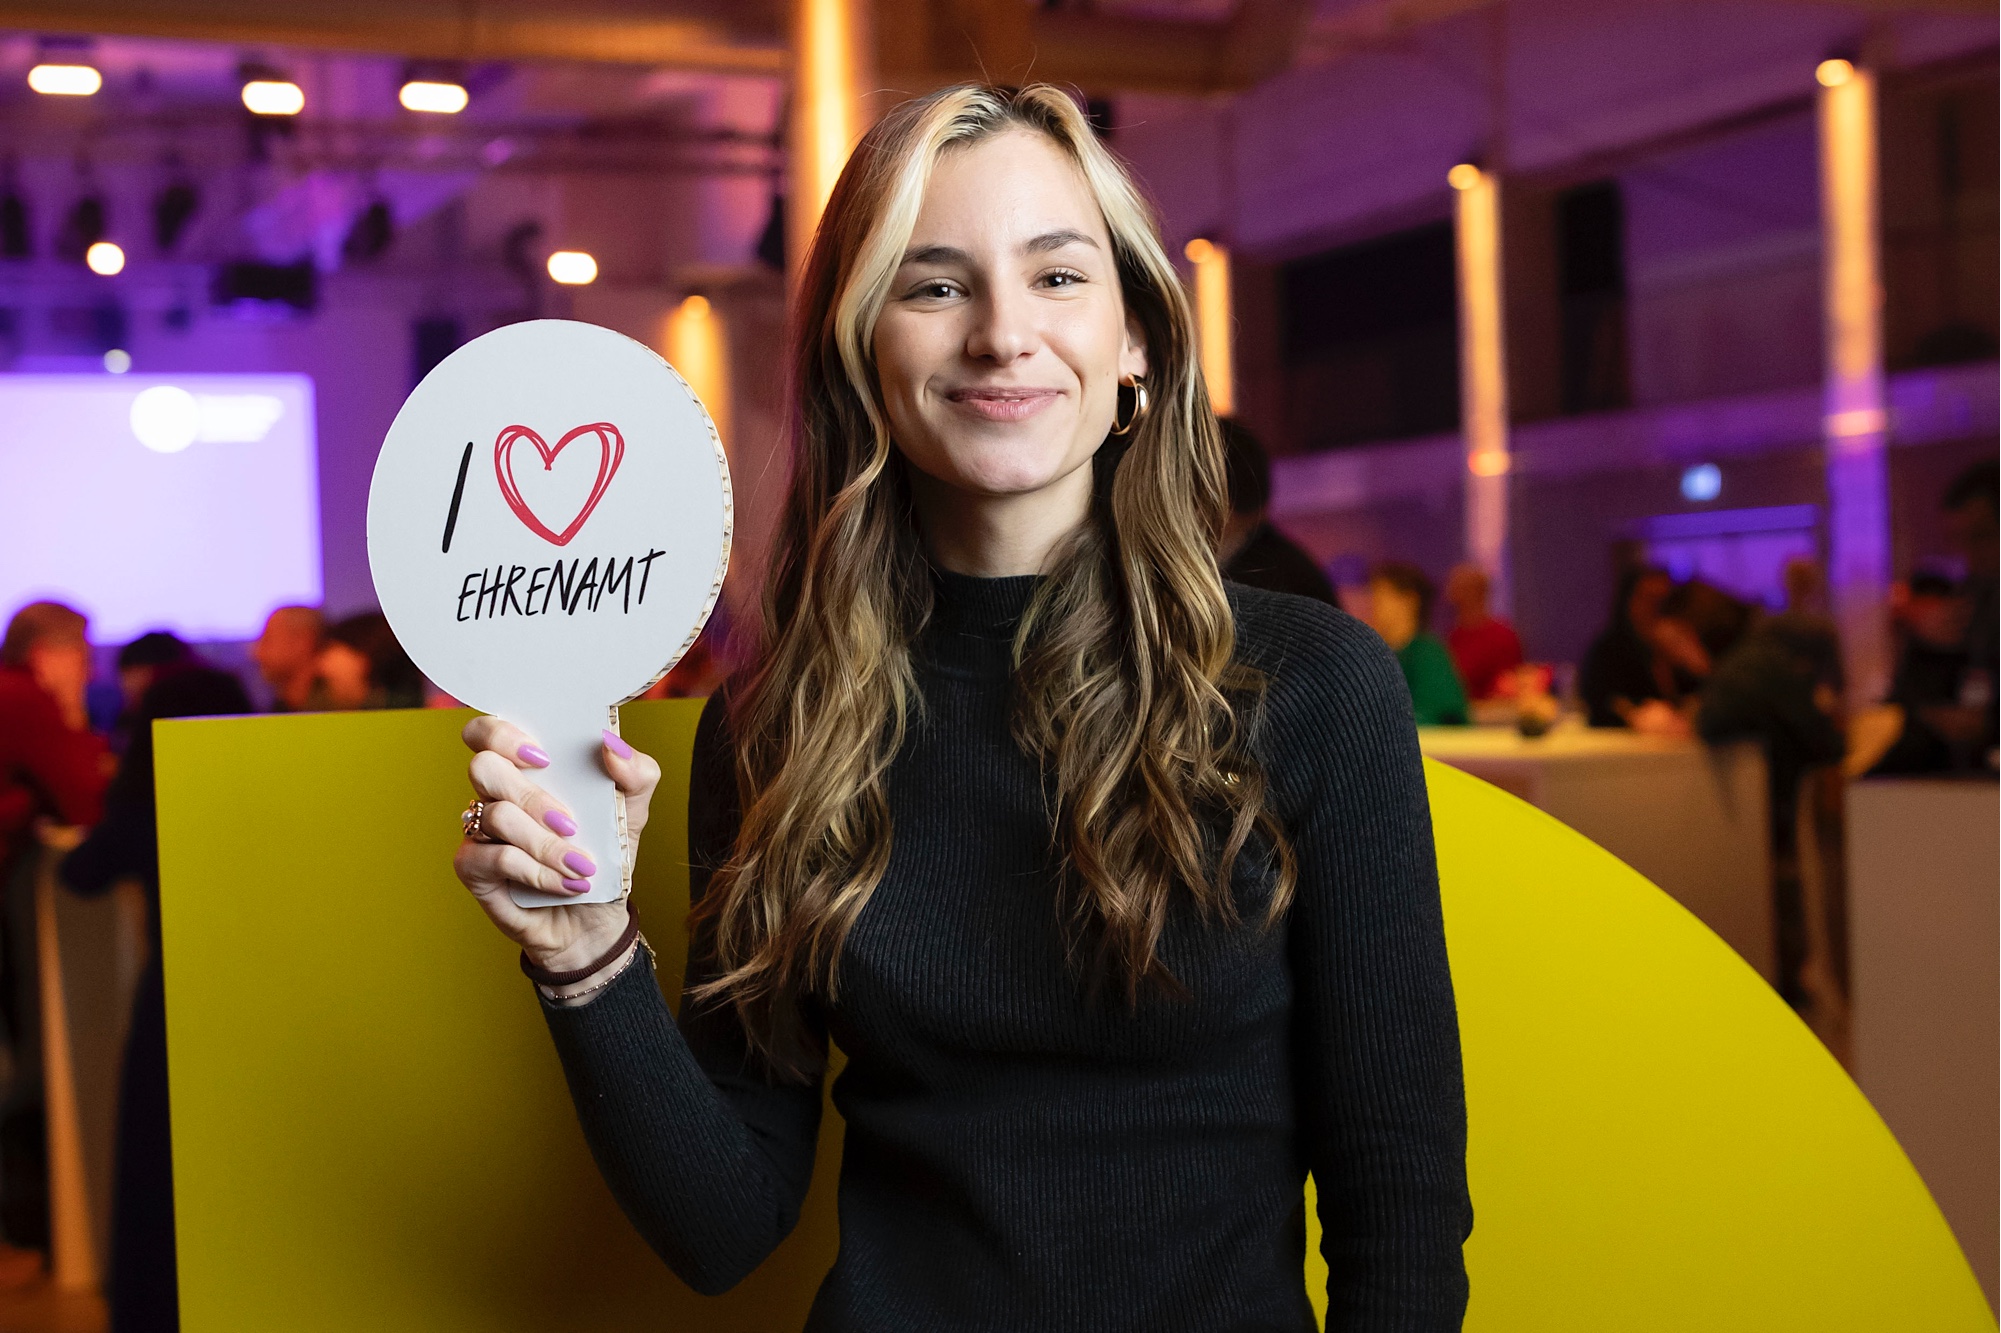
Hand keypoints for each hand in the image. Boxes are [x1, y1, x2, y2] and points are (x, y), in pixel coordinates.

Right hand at [452, 717, 662, 977]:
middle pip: (483, 767)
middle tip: (570, 822)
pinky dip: (537, 871)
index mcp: (526, 768)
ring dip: (546, 843)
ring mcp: (479, 830)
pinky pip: (495, 858)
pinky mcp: (473, 868)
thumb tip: (612, 744)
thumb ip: (636, 772)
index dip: (502, 733)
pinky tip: (564, 883)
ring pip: (496, 816)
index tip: (544, 757)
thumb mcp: (632, 812)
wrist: (596, 918)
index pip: (487, 731)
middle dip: (532, 795)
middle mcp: (495, 793)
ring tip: (581, 864)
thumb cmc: (604, 855)